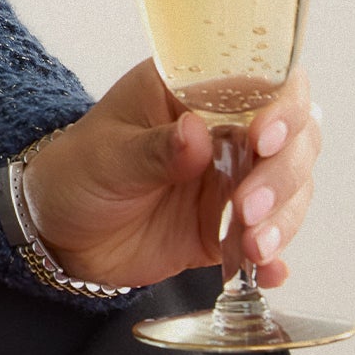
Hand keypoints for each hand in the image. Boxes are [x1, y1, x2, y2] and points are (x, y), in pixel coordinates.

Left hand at [23, 59, 323, 292]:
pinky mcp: (230, 227)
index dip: (281, 107)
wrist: (60, 231)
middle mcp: (227, 130)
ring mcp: (233, 180)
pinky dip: (275, 257)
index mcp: (196, 91)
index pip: (264, 82)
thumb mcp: (106, 155)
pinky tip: (270, 273)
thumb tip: (196, 133)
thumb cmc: (78, 171)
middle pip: (294, 138)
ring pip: (290, 189)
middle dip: (282, 174)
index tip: (264, 139)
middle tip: (248, 208)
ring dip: (283, 217)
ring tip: (254, 246)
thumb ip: (152, 149)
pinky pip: (268, 238)